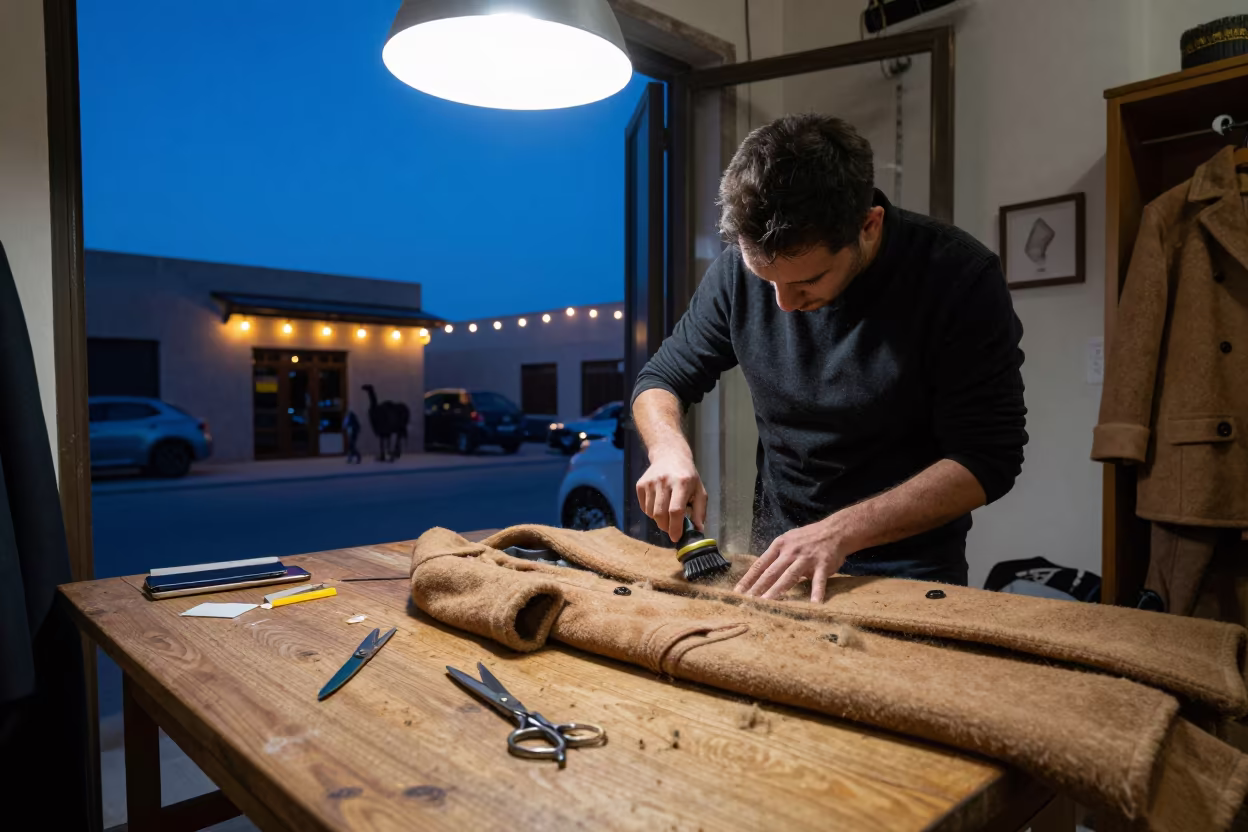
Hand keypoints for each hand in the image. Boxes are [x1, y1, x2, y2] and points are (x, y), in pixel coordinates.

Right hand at [636, 450, 707, 541]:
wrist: (669, 455)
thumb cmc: (687, 476)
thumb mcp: (699, 491)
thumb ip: (700, 511)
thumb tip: (698, 531)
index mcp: (682, 483)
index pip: (675, 510)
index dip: (675, 527)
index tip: (676, 538)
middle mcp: (664, 481)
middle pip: (660, 514)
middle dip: (666, 527)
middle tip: (672, 529)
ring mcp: (650, 482)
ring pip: (651, 513)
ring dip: (659, 520)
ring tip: (667, 512)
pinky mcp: (640, 484)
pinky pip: (643, 507)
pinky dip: (651, 512)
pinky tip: (659, 503)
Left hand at [734, 518, 851, 602]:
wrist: (835, 530)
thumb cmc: (808, 538)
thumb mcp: (788, 542)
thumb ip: (777, 558)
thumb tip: (761, 575)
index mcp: (779, 546)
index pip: (760, 565)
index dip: (748, 579)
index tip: (737, 592)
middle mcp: (790, 552)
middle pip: (771, 572)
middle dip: (758, 588)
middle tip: (747, 602)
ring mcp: (806, 559)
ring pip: (789, 576)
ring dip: (777, 590)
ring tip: (767, 603)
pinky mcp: (822, 565)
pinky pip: (818, 581)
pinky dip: (816, 592)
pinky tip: (813, 604)